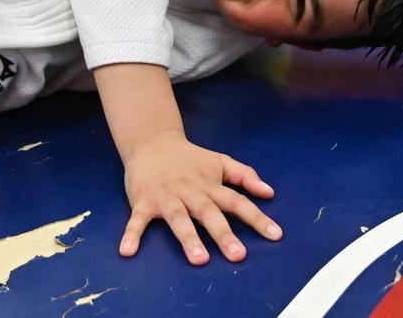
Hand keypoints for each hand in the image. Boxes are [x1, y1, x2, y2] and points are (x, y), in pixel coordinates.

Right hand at [119, 131, 280, 264]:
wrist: (151, 142)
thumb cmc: (189, 158)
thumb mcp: (220, 161)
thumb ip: (245, 175)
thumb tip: (269, 192)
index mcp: (210, 185)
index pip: (237, 201)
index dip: (257, 218)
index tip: (275, 235)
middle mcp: (190, 192)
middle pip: (208, 213)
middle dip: (223, 234)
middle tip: (237, 255)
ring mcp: (165, 197)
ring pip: (178, 218)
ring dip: (187, 238)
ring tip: (198, 259)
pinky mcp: (143, 201)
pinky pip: (137, 219)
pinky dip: (132, 234)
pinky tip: (127, 251)